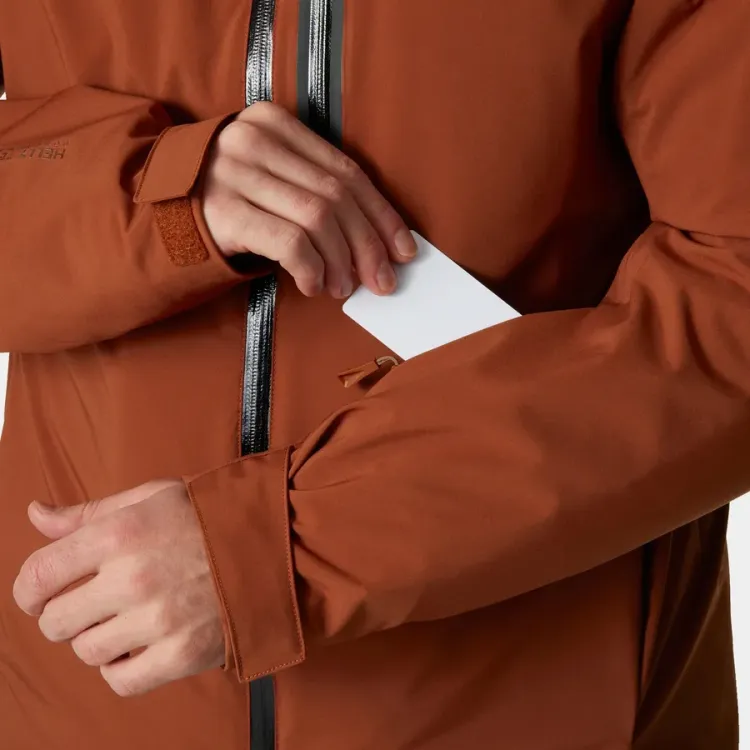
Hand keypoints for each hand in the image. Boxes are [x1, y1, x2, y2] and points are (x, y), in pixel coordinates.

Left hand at [13, 480, 223, 696]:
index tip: (40, 593)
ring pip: (86, 652)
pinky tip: (139, 645)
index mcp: (119, 533)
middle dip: (65, 613)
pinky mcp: (181, 654)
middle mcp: (132, 578)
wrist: (276, 542)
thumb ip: (89, 511)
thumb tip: (35, 515)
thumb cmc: (209, 515)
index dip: (29, 589)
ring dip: (98, 638)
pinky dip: (122, 667)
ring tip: (126, 618)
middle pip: (55, 621)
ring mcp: (157, 620)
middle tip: (92, 603)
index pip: (37, 576)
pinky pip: (121, 680)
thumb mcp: (151, 497)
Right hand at [201, 101, 416, 298]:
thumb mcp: (272, 179)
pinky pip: (289, 242)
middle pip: (336, 196)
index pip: (346, 171)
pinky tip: (313, 285)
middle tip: (381, 280)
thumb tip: (378, 241)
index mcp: (275, 124)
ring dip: (341, 261)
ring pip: (318, 218)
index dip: (382, 215)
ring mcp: (235, 173)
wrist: (156, 211)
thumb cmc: (228, 200)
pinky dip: (311, 268)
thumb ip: (316, 192)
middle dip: (368, 245)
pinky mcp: (223, 210)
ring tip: (343, 287)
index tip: (403, 249)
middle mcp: (254, 141)